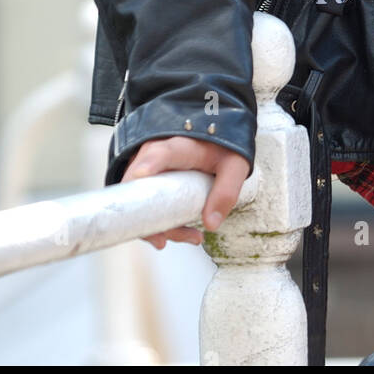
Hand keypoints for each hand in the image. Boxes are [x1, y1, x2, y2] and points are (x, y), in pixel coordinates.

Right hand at [121, 136, 251, 249]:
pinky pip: (142, 200)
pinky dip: (156, 219)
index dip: (148, 164)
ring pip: (138, 197)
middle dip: (148, 216)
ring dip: (156, 223)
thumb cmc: (224, 148)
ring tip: (190, 237)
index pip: (160, 153)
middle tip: (164, 240)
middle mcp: (156, 151)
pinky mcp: (146, 175)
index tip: (141, 175)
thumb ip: (226, 191)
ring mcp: (147, 163)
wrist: (216, 134)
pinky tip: (181, 231)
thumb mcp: (235, 165)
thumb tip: (211, 224)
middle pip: (141, 185)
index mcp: (180, 144)